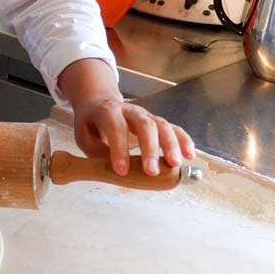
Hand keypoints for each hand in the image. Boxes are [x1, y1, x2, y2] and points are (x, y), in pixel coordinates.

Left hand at [57, 59, 195, 176]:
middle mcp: (130, 110)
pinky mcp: (157, 122)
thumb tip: (113, 168)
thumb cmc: (92, 123)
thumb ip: (96, 151)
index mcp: (108, 111)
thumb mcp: (83, 135)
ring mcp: (146, 115)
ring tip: (175, 164)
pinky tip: (190, 155)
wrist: (99, 102)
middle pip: (144, 124)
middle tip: (151, 171)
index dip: (119, 148)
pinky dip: (183, 140)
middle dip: (149, 148)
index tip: (121, 171)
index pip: (115, 127)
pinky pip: (173, 128)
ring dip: (170, 145)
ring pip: (162, 125)